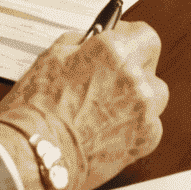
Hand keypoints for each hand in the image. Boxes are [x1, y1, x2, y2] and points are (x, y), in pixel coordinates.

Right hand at [0, 19, 166, 189]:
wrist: (36, 155)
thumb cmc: (38, 111)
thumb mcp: (52, 57)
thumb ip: (83, 43)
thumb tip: (93, 41)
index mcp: (113, 52)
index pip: (143, 34)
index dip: (131, 39)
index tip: (124, 43)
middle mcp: (133, 77)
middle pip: (150, 62)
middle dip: (134, 66)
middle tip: (111, 77)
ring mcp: (143, 110)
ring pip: (154, 95)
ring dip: (138, 96)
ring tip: (109, 107)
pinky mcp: (146, 139)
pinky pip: (150, 124)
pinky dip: (135, 125)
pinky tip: (110, 128)